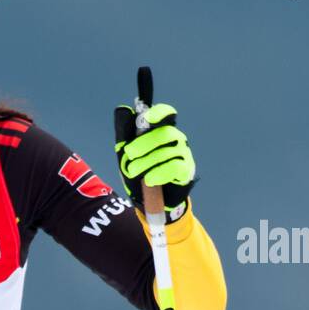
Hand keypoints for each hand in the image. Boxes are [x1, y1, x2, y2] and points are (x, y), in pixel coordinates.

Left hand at [112, 101, 196, 220]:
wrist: (148, 200)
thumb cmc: (140, 172)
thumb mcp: (126, 154)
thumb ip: (124, 133)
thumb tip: (122, 109)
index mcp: (161, 131)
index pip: (166, 115)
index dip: (159, 113)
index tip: (147, 118)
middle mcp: (175, 139)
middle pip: (164, 133)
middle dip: (144, 143)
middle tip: (129, 154)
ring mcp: (182, 154)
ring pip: (166, 152)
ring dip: (146, 162)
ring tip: (134, 171)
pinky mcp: (186, 170)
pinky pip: (175, 167)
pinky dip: (159, 173)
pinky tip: (149, 179)